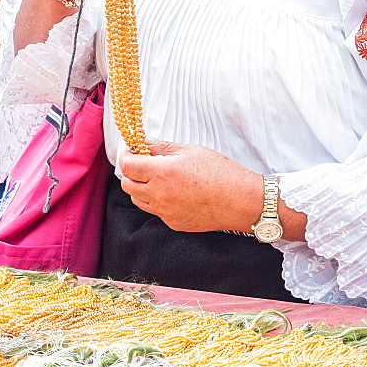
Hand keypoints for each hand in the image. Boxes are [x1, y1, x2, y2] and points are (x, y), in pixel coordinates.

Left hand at [120, 141, 262, 232]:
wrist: (240, 201)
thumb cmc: (219, 172)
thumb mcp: (190, 151)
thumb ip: (162, 147)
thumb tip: (143, 143)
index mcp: (162, 173)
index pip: (127, 166)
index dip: (127, 156)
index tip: (133, 151)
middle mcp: (159, 195)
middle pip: (127, 185)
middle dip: (131, 172)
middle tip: (143, 162)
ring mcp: (165, 213)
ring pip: (138, 200)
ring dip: (140, 187)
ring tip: (157, 177)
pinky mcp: (173, 223)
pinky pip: (154, 211)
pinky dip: (155, 201)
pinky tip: (172, 192)